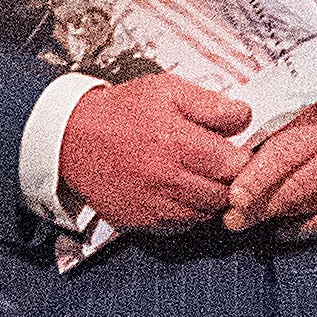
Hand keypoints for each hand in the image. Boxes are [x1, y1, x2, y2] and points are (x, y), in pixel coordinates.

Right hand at [61, 71, 253, 233]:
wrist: (71, 139)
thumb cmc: (121, 112)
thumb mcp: (168, 90)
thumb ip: (211, 104)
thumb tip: (245, 116)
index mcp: (177, 143)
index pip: (236, 165)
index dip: (243, 158)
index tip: (237, 150)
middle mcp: (167, 180)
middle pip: (224, 194)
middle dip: (230, 180)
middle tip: (219, 165)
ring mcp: (154, 206)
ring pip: (205, 213)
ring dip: (210, 198)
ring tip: (197, 175)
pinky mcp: (141, 222)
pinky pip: (181, 225)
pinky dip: (187, 212)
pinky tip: (179, 190)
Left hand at [218, 64, 316, 238]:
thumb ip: (296, 107)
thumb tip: (248, 124)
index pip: (281, 151)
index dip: (252, 174)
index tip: (228, 187)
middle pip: (289, 185)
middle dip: (254, 204)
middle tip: (229, 216)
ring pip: (304, 205)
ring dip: (271, 216)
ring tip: (245, 221)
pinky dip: (302, 227)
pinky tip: (281, 229)